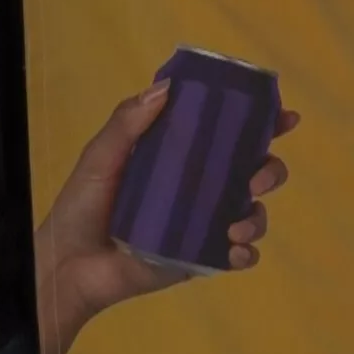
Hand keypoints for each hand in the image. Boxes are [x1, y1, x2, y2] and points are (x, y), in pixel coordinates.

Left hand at [35, 80, 295, 353]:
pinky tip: (235, 251)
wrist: (67, 265)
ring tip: (236, 225)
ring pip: (253, 213)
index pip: (229, 134)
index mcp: (180, 156)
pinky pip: (237, 256)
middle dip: (270, 169)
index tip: (285, 117)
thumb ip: (128, 123)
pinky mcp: (199, 258)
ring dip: (258, 216)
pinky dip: (246, 254)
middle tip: (257, 177)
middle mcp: (199, 187)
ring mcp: (203, 224)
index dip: (263, 123)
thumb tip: (167, 87)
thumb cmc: (82, 207)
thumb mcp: (101, 157)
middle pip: (254, 171)